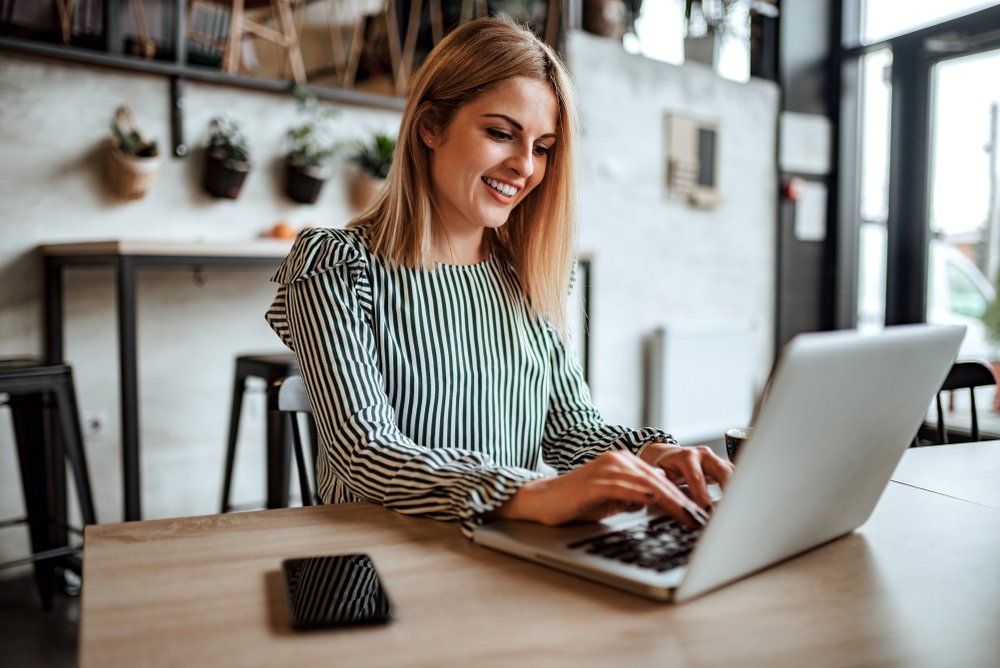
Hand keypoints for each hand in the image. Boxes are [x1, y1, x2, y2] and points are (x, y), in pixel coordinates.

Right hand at [491, 450, 712, 528]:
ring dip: (671, 501)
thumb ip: (632, 498)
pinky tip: (659, 503)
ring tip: (689, 516)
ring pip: (647, 483)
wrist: (543, 501)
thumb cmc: (575, 502)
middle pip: (659, 480)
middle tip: (702, 518)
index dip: (682, 496)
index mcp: (623, 463)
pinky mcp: (596, 481)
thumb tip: (654, 503)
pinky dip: (645, 496)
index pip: (661, 479)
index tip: (699, 514)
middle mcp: (618, 460)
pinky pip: (627, 488)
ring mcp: (607, 468)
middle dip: (684, 500)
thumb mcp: (612, 500)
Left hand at [638, 442, 733, 510]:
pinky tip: (740, 501)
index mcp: (686, 457)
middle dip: (728, 490)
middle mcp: (703, 455)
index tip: (707, 510)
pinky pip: (734, 475)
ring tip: (739, 508)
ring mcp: (715, 459)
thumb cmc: (663, 465)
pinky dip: (738, 487)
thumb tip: (662, 494)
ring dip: (737, 489)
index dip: (702, 495)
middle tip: (730, 509)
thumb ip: (662, 483)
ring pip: (732, 472)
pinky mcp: (722, 465)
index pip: (696, 477)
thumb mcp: (657, 472)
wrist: (668, 454)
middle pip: (722, 471)